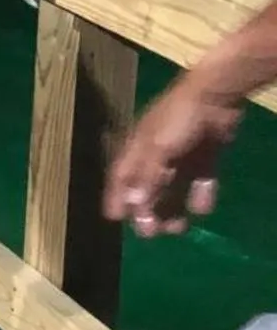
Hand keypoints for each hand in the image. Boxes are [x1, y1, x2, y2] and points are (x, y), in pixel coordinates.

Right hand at [103, 73, 243, 235]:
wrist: (215, 96)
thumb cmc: (178, 118)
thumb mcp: (158, 148)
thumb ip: (147, 176)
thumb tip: (134, 204)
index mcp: (138, 147)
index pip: (121, 176)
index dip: (116, 197)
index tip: (113, 218)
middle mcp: (156, 153)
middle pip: (147, 187)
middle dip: (147, 210)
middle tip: (149, 233)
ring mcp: (181, 155)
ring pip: (173, 187)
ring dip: (172, 208)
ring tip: (176, 228)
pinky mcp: (203, 156)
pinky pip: (198, 180)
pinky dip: (199, 195)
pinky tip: (200, 209)